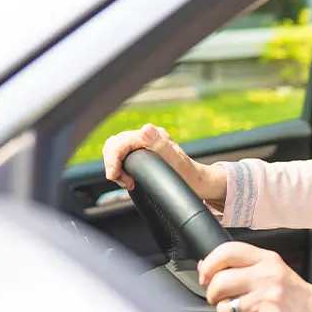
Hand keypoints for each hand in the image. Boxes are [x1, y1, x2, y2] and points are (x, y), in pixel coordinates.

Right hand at [101, 123, 225, 202]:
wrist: (199, 182)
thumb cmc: (190, 175)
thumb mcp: (177, 162)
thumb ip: (161, 145)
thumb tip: (146, 129)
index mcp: (153, 136)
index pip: (119, 142)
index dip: (112, 160)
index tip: (115, 177)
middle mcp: (148, 136)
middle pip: (114, 144)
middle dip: (112, 164)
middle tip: (125, 181)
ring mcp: (145, 143)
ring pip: (116, 149)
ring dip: (116, 166)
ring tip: (128, 181)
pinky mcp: (143, 152)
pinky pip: (122, 155)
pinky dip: (120, 167)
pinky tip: (130, 179)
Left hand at [198, 241, 311, 311]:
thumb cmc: (294, 293)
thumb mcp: (273, 269)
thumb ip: (242, 265)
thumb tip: (205, 266)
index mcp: (267, 259)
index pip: (228, 251)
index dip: (209, 264)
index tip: (206, 276)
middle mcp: (267, 275)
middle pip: (220, 281)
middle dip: (213, 295)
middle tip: (221, 300)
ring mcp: (268, 298)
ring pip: (225, 308)